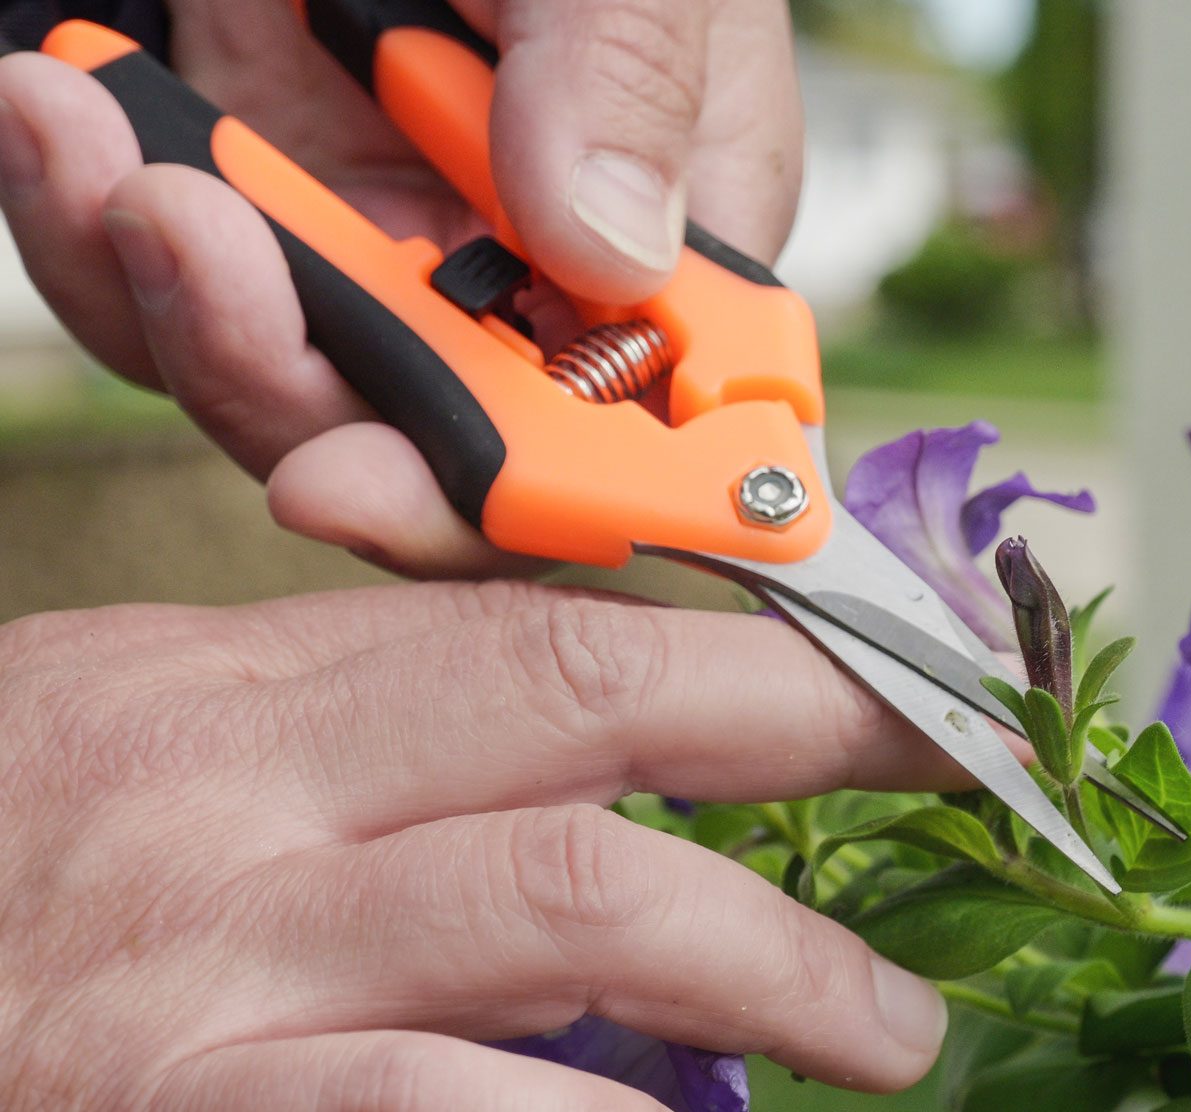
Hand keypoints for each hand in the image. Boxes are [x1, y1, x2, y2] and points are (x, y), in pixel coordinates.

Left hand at [0, 0, 801, 575]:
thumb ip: (627, 76)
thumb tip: (608, 249)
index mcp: (670, 236)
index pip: (625, 433)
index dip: (528, 497)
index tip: (394, 475)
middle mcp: (523, 276)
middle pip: (426, 444)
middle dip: (296, 389)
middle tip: (193, 252)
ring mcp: (379, 248)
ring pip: (270, 384)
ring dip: (166, 293)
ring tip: (85, 130)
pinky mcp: (250, 206)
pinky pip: (155, 291)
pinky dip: (85, 224)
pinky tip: (53, 113)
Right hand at [0, 584, 952, 1111]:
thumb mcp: (155, 778)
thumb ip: (364, 789)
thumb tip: (598, 846)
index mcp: (242, 681)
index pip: (547, 619)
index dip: (753, 642)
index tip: (899, 673)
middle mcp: (238, 785)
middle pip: (589, 701)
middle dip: (819, 730)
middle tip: (977, 780)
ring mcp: (198, 956)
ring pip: (556, 902)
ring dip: (770, 965)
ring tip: (895, 1027)